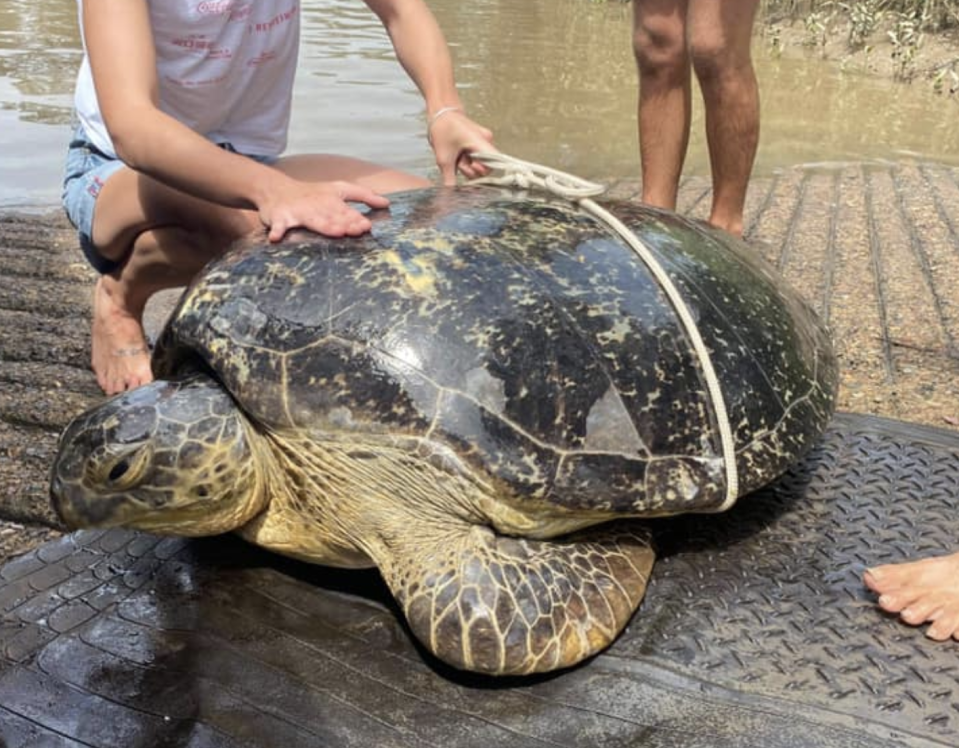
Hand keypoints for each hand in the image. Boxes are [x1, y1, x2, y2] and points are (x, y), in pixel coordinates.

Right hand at [260, 179, 390, 241]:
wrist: (277, 190)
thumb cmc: (313, 193)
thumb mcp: (340, 189)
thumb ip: (363, 195)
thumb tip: (387, 203)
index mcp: (332, 201)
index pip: (346, 211)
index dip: (356, 219)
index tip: (366, 226)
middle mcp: (318, 206)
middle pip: (332, 216)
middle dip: (343, 223)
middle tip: (354, 230)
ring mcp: (299, 212)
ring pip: (312, 220)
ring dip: (323, 226)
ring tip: (334, 232)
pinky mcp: (281, 217)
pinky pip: (278, 225)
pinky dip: (277, 231)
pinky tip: (276, 238)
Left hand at [428, 110, 495, 184]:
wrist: (440, 113)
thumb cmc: (443, 129)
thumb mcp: (443, 158)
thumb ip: (449, 179)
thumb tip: (450, 195)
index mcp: (481, 142)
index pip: (495, 163)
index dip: (484, 171)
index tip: (472, 168)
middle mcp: (487, 141)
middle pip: (486, 168)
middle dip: (471, 170)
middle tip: (459, 162)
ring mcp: (484, 141)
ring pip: (481, 164)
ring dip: (468, 165)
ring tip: (458, 157)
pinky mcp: (480, 143)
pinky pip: (478, 158)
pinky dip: (468, 160)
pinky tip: (460, 155)